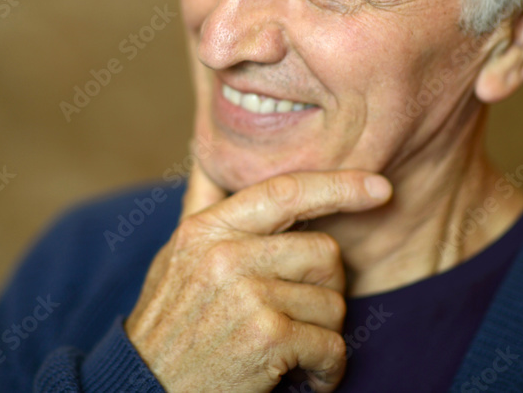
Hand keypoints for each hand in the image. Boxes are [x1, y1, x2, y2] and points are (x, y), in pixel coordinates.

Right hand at [124, 159, 392, 392]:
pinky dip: (328, 369)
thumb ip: (202, 209)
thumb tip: (206, 153)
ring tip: (293, 348)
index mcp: (207, 229)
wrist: (143, 391)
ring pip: (333, 301)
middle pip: (323, 251)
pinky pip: (331, 344)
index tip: (379, 188)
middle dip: (325, 290)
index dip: (337, 186)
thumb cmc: (168, 328)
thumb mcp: (175, 259)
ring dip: (323, 334)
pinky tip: (307, 377)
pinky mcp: (265, 335)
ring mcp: (246, 293)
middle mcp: (225, 254)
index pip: (284, 191)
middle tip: (300, 316)